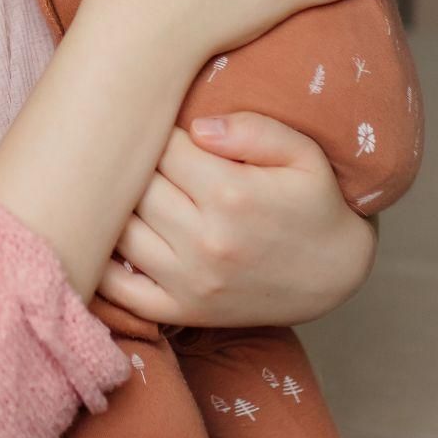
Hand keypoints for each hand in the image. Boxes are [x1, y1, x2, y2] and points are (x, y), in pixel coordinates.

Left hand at [96, 113, 376, 327]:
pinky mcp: (183, 311)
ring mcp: (190, 281)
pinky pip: (120, 291)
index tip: (162, 126)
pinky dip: (101, 266)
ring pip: (119, 232)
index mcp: (231, 195)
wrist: (336, 273)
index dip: (158, 130)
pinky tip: (101, 239)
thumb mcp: (303, 153)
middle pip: (136, 187)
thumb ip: (252, 129)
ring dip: (114, 208)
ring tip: (117, 189)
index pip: (163, 148)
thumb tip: (196, 126)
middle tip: (132, 152)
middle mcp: (205, 240)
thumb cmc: (316, 203)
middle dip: (132, 165)